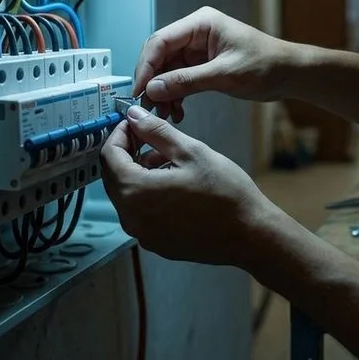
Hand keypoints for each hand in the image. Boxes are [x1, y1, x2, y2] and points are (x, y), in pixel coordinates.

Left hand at [99, 105, 272, 265]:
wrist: (250, 235)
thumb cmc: (225, 193)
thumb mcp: (190, 151)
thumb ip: (156, 132)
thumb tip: (134, 116)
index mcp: (135, 192)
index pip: (109, 156)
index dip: (119, 134)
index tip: (134, 123)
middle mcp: (131, 218)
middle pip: (114, 178)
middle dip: (128, 154)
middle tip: (151, 138)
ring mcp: (142, 234)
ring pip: (128, 195)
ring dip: (139, 174)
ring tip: (170, 162)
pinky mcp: (156, 243)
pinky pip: (141, 213)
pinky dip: (149, 195)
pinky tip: (175, 185)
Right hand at [133, 6, 296, 121]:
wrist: (290, 74)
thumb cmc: (267, 65)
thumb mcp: (224, 75)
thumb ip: (187, 81)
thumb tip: (153, 88)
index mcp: (201, 24)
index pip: (160, 41)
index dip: (146, 66)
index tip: (139, 90)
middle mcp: (196, 33)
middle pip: (160, 56)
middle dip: (153, 81)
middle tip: (148, 105)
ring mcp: (198, 49)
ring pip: (167, 70)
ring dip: (164, 91)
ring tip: (165, 113)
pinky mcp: (203, 64)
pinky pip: (179, 79)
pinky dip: (176, 94)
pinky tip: (177, 111)